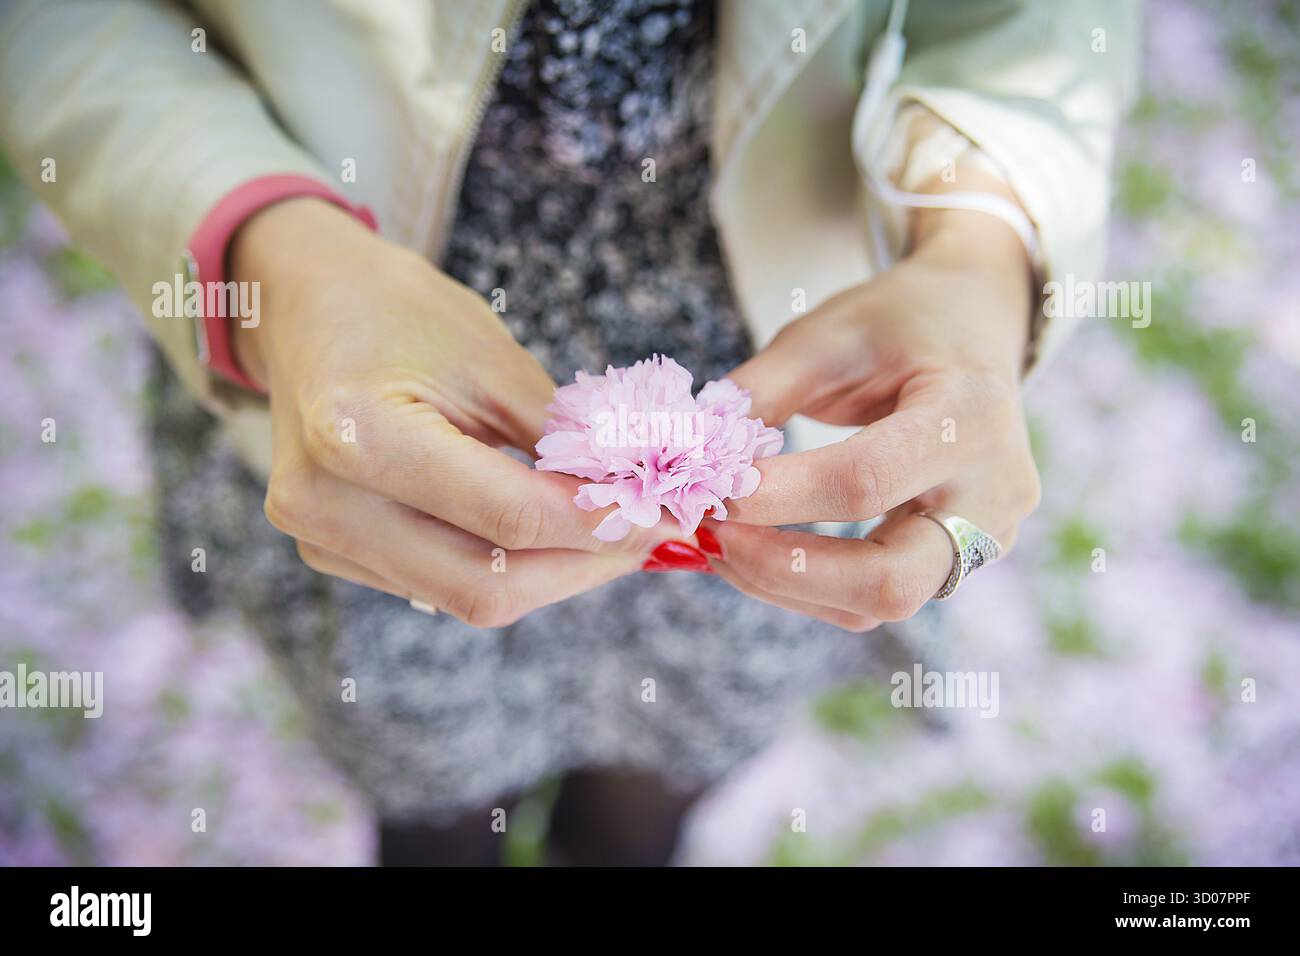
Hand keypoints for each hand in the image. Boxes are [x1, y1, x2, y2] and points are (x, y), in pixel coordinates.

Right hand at [230, 199, 666, 626]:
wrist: (308, 306)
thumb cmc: (400, 313)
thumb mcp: (493, 358)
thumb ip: (564, 439)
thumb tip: (641, 500)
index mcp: (358, 435)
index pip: (509, 517)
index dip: (600, 525)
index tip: (666, 515)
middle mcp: (324, 503)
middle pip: (488, 585)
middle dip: (585, 565)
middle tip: (649, 534)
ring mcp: (318, 537)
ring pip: (467, 597)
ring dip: (553, 574)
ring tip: (609, 531)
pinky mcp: (328, 553)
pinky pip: (438, 584)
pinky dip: (506, 567)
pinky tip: (547, 532)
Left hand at [705, 200, 1041, 630]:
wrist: (977, 323)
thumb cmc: (900, 322)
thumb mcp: (828, 334)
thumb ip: (763, 391)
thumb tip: (692, 455)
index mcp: (971, 414)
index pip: (866, 481)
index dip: (779, 495)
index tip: (709, 489)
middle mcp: (994, 490)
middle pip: (890, 580)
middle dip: (785, 569)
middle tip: (711, 537)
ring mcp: (988, 534)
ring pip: (878, 603)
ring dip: (786, 585)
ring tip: (720, 543)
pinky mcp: (963, 559)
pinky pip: (877, 596)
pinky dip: (809, 586)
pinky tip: (757, 553)